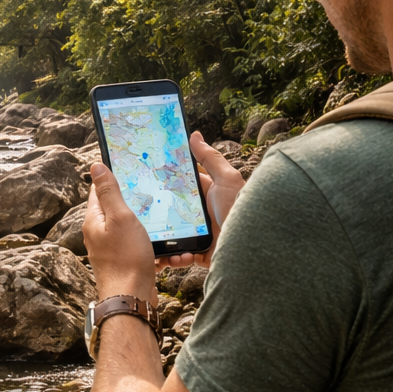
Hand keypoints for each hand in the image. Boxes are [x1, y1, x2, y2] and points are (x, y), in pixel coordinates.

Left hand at [84, 161, 159, 301]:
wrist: (132, 299)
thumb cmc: (125, 258)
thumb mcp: (119, 218)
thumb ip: (109, 192)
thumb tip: (96, 166)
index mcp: (94, 221)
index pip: (100, 191)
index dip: (114, 178)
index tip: (131, 169)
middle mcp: (99, 235)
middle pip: (117, 210)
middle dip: (135, 201)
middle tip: (154, 192)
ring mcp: (112, 250)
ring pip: (132, 229)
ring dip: (148, 224)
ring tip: (165, 219)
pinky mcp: (126, 263)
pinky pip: (140, 247)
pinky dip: (153, 244)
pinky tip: (167, 245)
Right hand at [155, 132, 245, 270]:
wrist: (251, 244)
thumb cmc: (240, 208)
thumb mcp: (227, 179)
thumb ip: (210, 158)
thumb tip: (195, 135)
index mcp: (208, 195)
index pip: (183, 186)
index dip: (167, 183)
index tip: (147, 179)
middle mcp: (203, 215)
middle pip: (174, 211)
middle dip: (159, 212)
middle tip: (141, 211)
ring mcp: (201, 235)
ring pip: (174, 235)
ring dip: (164, 237)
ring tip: (152, 237)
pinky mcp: (201, 253)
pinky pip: (182, 256)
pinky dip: (175, 257)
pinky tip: (172, 254)